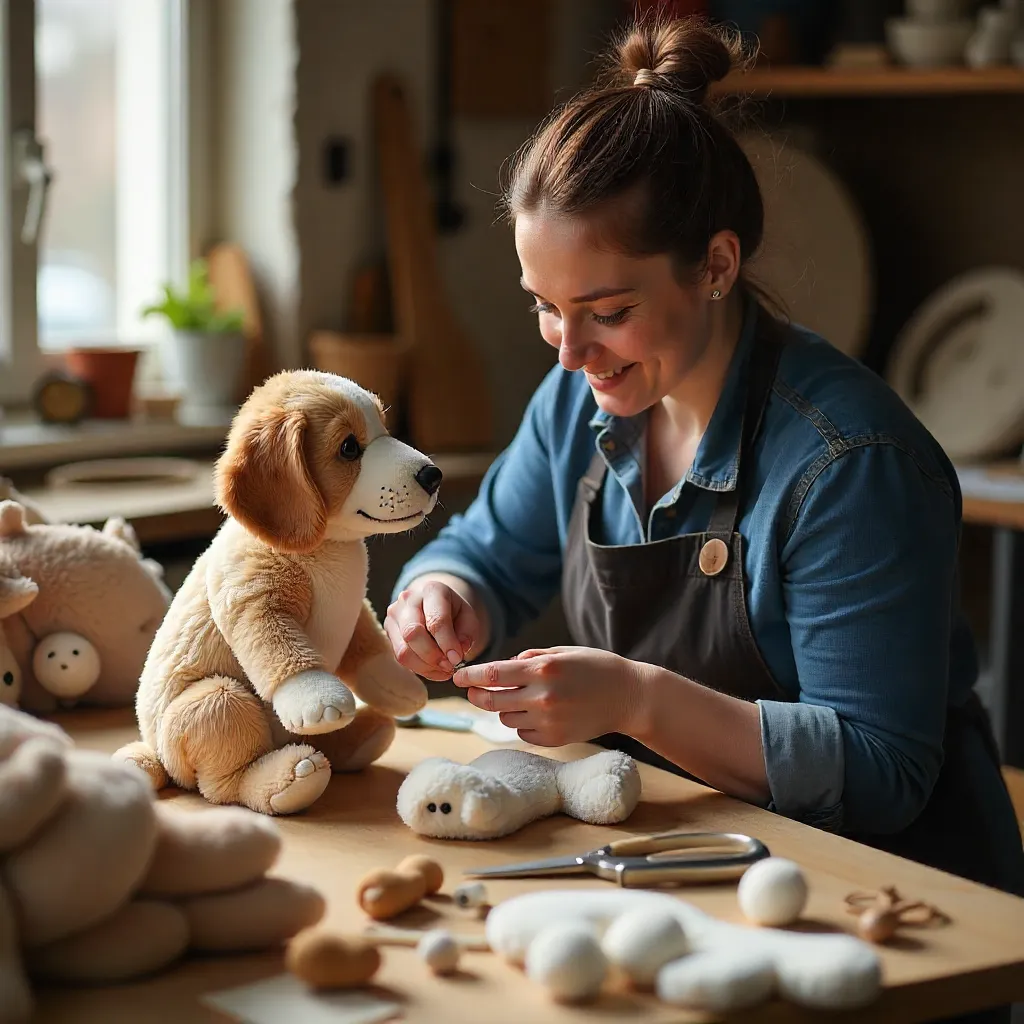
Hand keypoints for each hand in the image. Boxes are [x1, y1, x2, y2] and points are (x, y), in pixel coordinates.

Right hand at [384, 577, 482, 680]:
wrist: (434, 605)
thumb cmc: (454, 612)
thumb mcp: (468, 617)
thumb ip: (466, 634)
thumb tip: (455, 654)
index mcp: (432, 590)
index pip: (436, 619)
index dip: (447, 643)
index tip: (457, 659)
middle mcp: (408, 599)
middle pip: (413, 633)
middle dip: (433, 656)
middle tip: (449, 666)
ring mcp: (394, 615)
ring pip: (403, 650)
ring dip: (425, 666)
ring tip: (443, 670)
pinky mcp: (388, 631)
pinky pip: (400, 657)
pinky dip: (419, 668)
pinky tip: (433, 669)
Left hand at [452, 646, 644, 745]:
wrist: (629, 696)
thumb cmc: (596, 668)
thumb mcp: (563, 652)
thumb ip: (532, 658)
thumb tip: (505, 666)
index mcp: (543, 670)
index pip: (493, 675)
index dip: (470, 676)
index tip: (457, 677)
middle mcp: (543, 696)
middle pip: (492, 701)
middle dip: (477, 696)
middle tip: (472, 692)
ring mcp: (549, 721)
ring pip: (507, 718)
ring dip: (505, 709)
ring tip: (520, 699)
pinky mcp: (555, 739)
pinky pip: (524, 733)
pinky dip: (524, 724)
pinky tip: (538, 714)